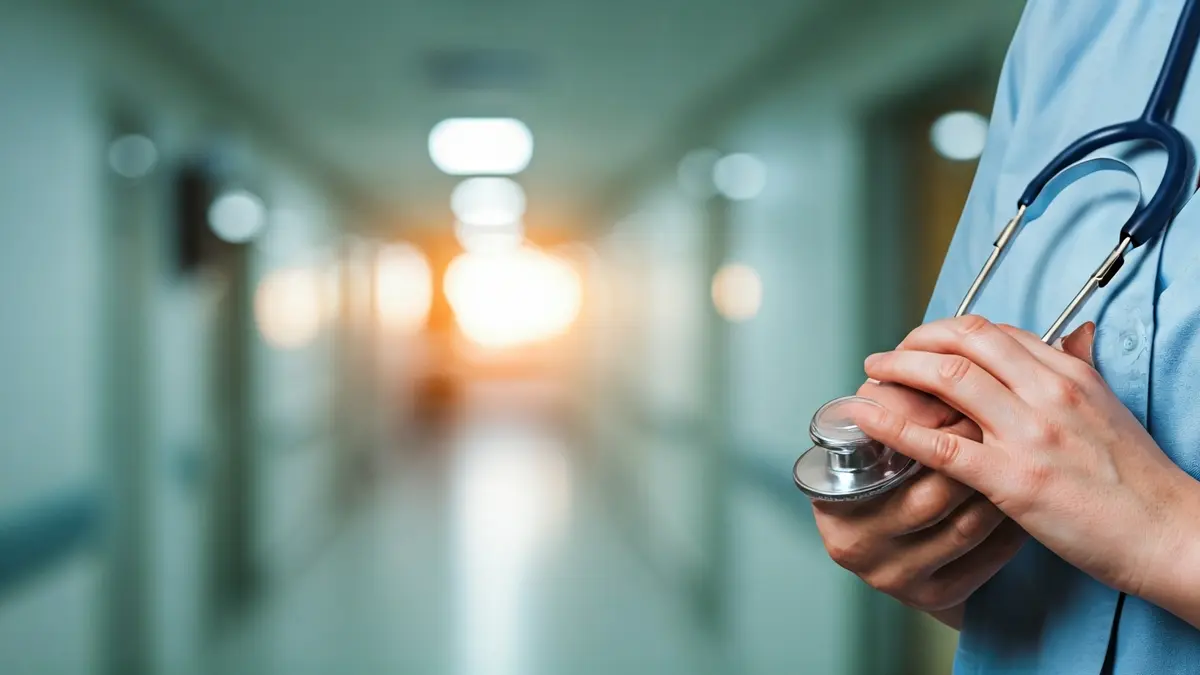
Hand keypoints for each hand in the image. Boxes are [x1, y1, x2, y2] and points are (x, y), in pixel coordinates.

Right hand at [811, 379, 1026, 622]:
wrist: (914, 564)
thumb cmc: (895, 488)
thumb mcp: (878, 455)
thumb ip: (897, 412)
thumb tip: (939, 355)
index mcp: (833, 504)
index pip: (880, 459)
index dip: (924, 423)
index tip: (958, 397)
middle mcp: (858, 545)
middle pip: (928, 494)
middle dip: (971, 449)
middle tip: (1000, 418)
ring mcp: (897, 576)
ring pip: (966, 524)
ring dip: (1000, 481)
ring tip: (1021, 448)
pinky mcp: (936, 596)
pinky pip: (988, 555)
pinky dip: (1013, 521)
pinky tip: (1027, 495)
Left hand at [855, 316, 1198, 604]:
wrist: (1170, 532)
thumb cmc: (1137, 478)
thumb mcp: (1106, 407)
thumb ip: (1074, 372)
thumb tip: (1066, 338)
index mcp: (1068, 373)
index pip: (992, 332)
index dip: (945, 333)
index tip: (922, 345)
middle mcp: (1047, 392)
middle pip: (963, 341)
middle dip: (914, 342)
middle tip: (888, 357)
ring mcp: (1029, 434)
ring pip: (947, 378)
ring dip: (898, 371)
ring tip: (871, 376)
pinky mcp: (1013, 480)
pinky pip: (940, 443)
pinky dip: (894, 425)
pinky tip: (867, 418)